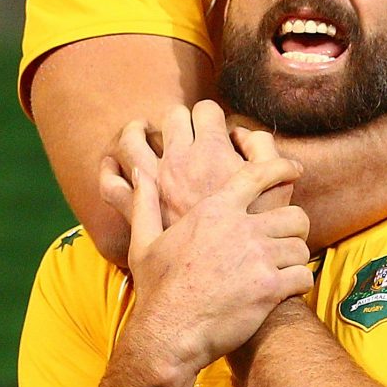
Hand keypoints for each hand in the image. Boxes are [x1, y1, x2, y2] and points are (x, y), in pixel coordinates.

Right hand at [103, 123, 312, 372]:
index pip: (259, 174)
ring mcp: (257, 256)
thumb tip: (140, 173)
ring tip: (282, 272)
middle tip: (285, 244)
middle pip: (293, 215)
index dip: (283, 168)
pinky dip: (298, 284)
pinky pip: (303, 276)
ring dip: (295, 260)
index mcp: (214, 210)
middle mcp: (240, 227)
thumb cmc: (156, 290)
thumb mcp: (144, 242)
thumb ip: (145, 203)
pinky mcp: (269, 287)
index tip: (296, 170)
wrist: (168, 333)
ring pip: (301, 247)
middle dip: (294, 230)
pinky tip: (285, 291)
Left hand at [112, 102, 290, 225]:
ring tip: (139, 131)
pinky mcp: (138, 213)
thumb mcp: (277, 186)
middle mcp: (179, 161)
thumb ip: (263, 150)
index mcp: (212, 151)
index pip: (206, 110)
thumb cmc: (259, 233)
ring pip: (131, 140)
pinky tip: (113, 167)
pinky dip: (109, 171)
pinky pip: (111, 186)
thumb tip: (239, 133)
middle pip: (172, 117)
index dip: (211, 115)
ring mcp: (154, 185)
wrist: (230, 277)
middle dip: (179, 119)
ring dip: (135, 131)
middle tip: (184, 131)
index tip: (214, 127)